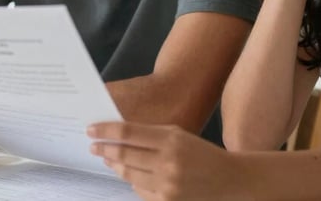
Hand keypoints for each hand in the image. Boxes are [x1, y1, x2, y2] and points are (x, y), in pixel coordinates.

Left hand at [88, 122, 249, 200]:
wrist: (229, 180)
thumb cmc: (200, 153)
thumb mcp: (178, 135)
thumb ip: (150, 135)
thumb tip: (117, 137)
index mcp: (170, 139)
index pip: (128, 133)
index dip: (106, 130)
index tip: (91, 129)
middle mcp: (167, 162)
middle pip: (124, 155)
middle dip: (105, 149)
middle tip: (93, 145)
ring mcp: (166, 185)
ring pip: (128, 174)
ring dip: (115, 166)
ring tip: (108, 159)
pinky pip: (140, 190)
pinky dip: (132, 181)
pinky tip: (129, 174)